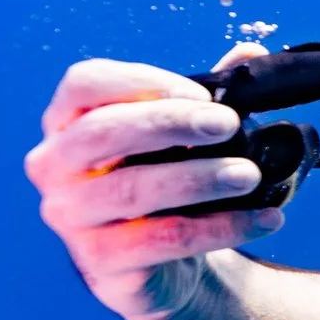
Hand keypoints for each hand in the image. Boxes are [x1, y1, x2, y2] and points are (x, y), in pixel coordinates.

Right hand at [25, 43, 277, 319]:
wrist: (163, 266)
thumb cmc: (166, 185)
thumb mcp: (182, 139)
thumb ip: (210, 96)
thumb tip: (253, 52)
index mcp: (67, 124)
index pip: (83, 83)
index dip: (141, 81)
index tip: (201, 93)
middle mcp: (54, 167)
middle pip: (103, 132)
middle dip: (172, 123)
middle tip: (230, 125)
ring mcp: (71, 218)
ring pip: (132, 189)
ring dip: (200, 178)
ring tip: (250, 175)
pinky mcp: (101, 263)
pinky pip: (163, 240)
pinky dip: (220, 228)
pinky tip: (265, 219)